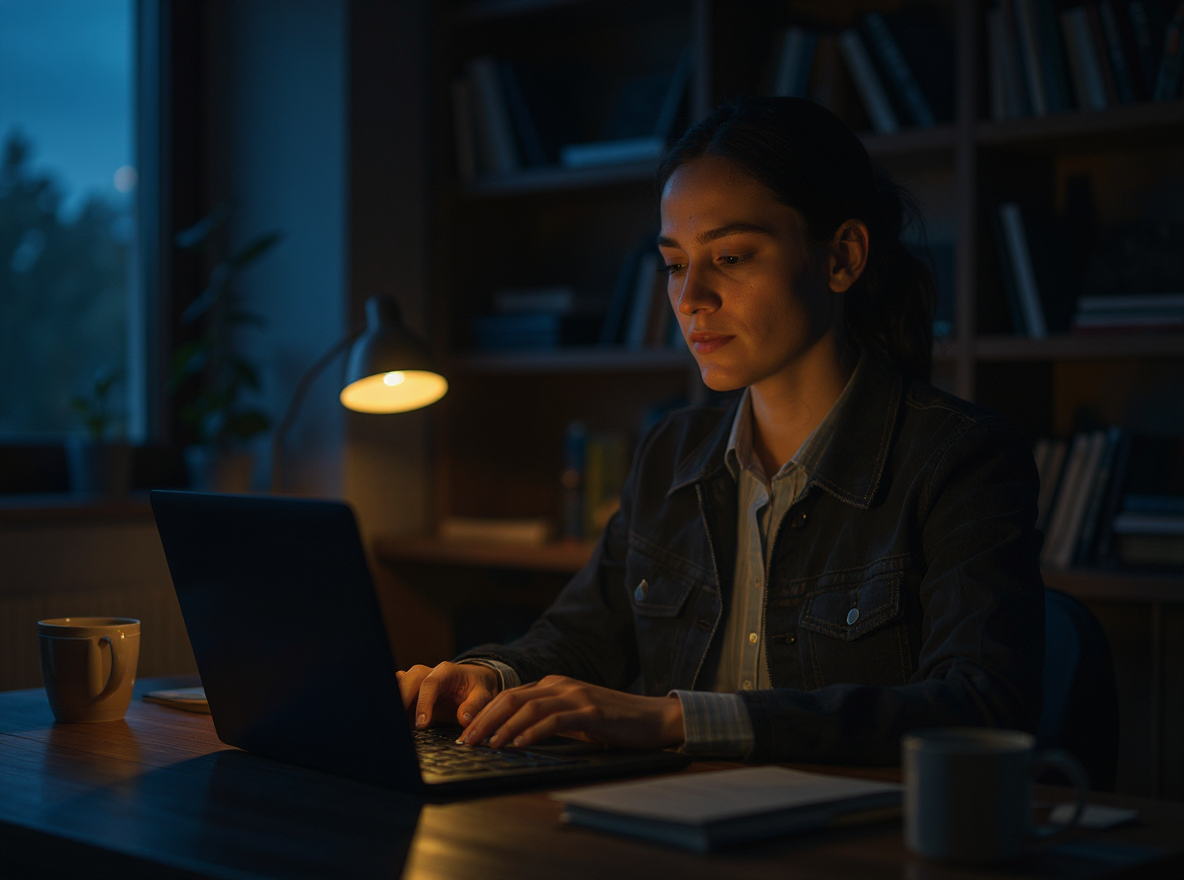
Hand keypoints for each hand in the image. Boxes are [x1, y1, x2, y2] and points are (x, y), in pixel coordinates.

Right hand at [396, 661, 499, 728]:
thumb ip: (475, 706)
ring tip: (393, 724)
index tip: (422, 724)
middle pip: (409, 681)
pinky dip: (392, 703)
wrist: (473, 683)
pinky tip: (391, 720)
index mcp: (446, 671)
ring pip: (398, 685)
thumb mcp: (483, 695)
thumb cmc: (476, 688)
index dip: (424, 703)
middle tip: (401, 726)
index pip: (430, 684)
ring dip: (395, 703)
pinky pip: (396, 691)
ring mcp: (417, 681)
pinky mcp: (410, 691)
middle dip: (403, 701)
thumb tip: (464, 719)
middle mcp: (428, 672)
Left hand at [458, 675, 684, 751]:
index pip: (510, 696)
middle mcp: (562, 685)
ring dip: (504, 727)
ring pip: (530, 707)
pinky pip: (555, 720)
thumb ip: (548, 719)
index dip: (485, 713)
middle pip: (513, 698)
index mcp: (554, 684)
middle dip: (485, 719)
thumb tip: (514, 735)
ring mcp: (577, 696)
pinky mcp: (591, 712)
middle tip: (467, 740)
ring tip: (488, 745)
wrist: (653, 718)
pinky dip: (533, 732)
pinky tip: (519, 744)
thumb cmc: (613, 721)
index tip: (466, 733)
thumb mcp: (574, 717)